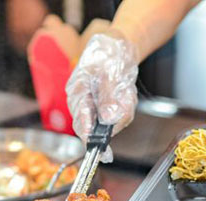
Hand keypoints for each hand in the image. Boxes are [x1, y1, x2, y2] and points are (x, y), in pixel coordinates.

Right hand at [65, 31, 138, 162]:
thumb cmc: (108, 54)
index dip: (91, 138)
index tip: (102, 150)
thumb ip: (108, 97)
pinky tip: (127, 93)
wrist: (116, 45)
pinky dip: (126, 107)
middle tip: (126, 106)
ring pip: (110, 123)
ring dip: (123, 111)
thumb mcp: (110, 73)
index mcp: (77, 92)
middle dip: (114, 122)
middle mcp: (82, 102)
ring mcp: (93, 106)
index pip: (81, 122)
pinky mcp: (104, 108)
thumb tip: (107, 119)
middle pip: (95, 128)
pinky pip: (118, 116)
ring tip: (127, 92)